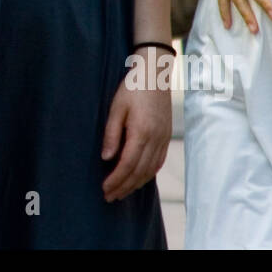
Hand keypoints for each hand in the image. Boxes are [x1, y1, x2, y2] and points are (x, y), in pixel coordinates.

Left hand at [101, 57, 171, 201]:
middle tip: (110, 197)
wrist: (156, 73)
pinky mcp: (167, 136)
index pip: (128, 164)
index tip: (105, 189)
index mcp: (142, 132)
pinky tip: (138, 178)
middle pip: (139, 172)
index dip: (116, 180)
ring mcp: (164, 139)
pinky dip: (147, 174)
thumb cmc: (133, 88)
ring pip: (150, 170)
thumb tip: (107, 159)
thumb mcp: (117, 107)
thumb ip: (112, 134)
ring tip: (122, 192)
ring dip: (135, 184)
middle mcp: (156, 139)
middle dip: (124, 187)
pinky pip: (158, 162)